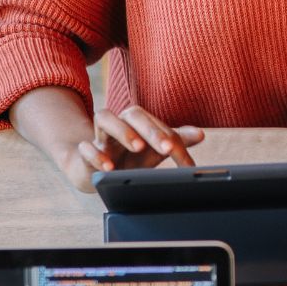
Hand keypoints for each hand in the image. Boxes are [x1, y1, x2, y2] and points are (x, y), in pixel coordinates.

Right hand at [79, 105, 203, 172]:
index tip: (184, 159)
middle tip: (167, 148)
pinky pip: (86, 147)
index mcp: (137, 121)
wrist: (96, 171)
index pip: (156, 122)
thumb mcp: (154, 150)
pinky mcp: (85, 152)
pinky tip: (109, 167)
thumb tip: (201, 134)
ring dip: (122, 131)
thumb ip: (176, 141)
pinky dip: (96, 155)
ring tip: (138, 147)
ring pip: (104, 118)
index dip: (171, 137)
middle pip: (133, 114)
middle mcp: (119, 123)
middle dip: (151, 130)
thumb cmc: (130, 157)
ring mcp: (100, 136)